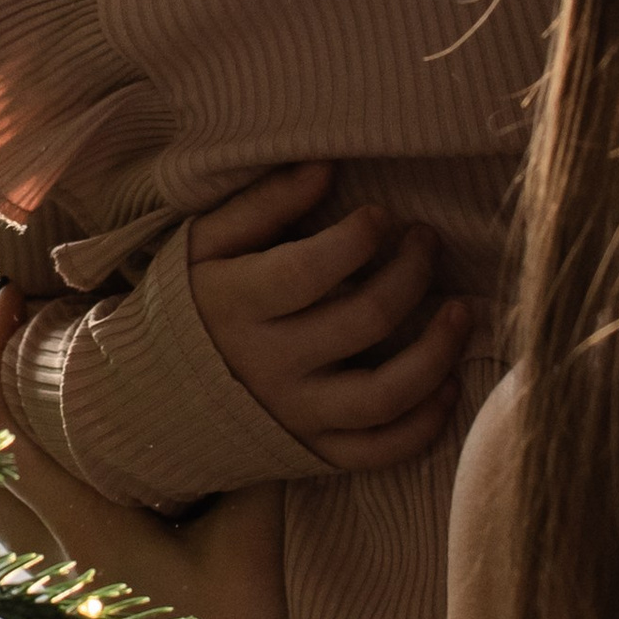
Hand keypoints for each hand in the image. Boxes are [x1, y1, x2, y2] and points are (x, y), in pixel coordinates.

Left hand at [0, 288, 294, 618]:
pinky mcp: (73, 612)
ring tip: (38, 380)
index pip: (1, 427)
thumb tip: (265, 390)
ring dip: (1, 432)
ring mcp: (55, 590)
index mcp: (80, 531)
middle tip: (16, 322)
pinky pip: (24, 526)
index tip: (5, 298)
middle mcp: (49, 557)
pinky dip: (28, 477)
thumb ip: (248, 469)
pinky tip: (73, 466)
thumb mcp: (249, 552)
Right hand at [188, 161, 471, 470]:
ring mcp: (297, 414)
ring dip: (438, 350)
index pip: (309, 271)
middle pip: (364, 320)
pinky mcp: (317, 452)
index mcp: (238, 306)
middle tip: (425, 240)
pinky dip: (426, 423)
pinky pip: (383, 450)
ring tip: (460, 309)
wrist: (158, 396)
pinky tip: (449, 383)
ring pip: (385, 394)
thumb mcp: (207, 244)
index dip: (357, 238)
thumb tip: (324, 166)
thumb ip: (263, 203)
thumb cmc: (198, 303)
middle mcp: (270, 365)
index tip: (379, 215)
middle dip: (411, 272)